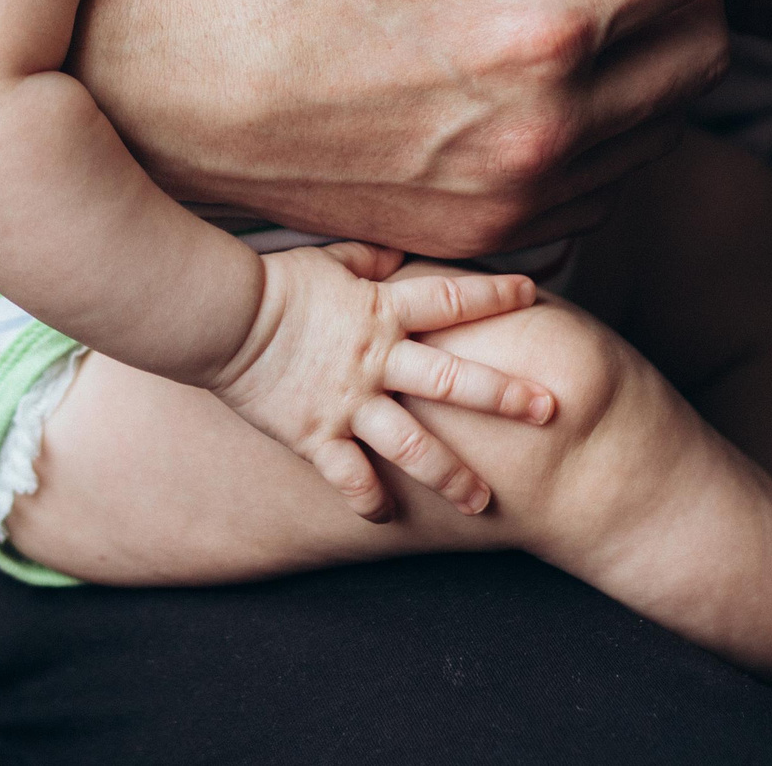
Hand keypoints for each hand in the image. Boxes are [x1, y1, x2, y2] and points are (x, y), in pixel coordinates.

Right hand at [73, 0, 762, 260]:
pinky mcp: (490, 236)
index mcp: (537, 27)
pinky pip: (615, 179)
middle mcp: (546, 132)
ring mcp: (520, 199)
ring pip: (673, 118)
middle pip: (710, 40)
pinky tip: (570, 59)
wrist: (163, 97)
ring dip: (671, 38)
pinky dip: (626, 114)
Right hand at [209, 243, 555, 520]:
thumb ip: (370, 259)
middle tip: (549, 410)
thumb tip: (399, 253)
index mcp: (383, 311)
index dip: (495, 295)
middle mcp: (377, 360)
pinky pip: (349, 477)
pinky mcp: (317, 435)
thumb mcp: (329, 260)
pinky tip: (386, 518)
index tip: (535, 293)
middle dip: (505, 396)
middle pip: (454, 380)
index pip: (452, 299)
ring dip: (451, 475)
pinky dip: (368, 500)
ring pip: (413, 444)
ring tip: (483, 502)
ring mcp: (349, 402)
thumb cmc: (274, 284)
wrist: (222, 317)